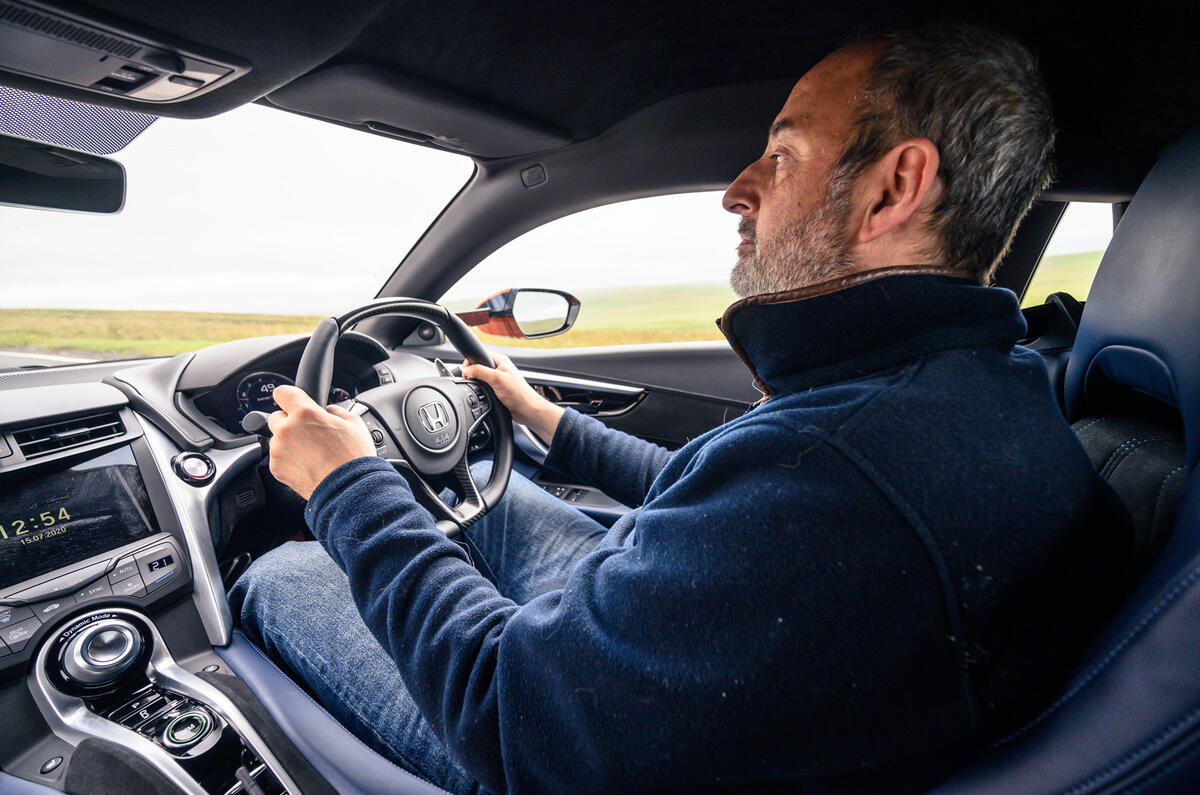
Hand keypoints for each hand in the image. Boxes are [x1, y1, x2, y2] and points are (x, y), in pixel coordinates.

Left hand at [267, 385, 377, 499]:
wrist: (349, 489)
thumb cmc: (353, 458)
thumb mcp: (354, 423)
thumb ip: (334, 411)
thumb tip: (328, 411)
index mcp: (305, 413)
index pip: (283, 392)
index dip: (290, 396)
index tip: (293, 401)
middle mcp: (286, 430)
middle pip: (277, 417)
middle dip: (290, 422)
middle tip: (309, 433)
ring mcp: (278, 450)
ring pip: (277, 439)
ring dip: (289, 442)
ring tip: (311, 453)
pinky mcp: (276, 468)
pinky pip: (278, 457)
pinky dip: (289, 459)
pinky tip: (308, 464)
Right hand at [461, 353, 562, 445]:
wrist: (526, 410)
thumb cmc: (518, 394)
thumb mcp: (496, 379)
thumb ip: (480, 372)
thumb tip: (467, 370)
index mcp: (501, 361)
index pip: (480, 354)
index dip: (471, 361)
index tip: (466, 371)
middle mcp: (500, 369)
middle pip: (479, 366)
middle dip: (473, 373)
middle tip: (471, 381)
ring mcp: (499, 380)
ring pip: (481, 378)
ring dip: (477, 383)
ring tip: (479, 389)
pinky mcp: (498, 390)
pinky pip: (484, 387)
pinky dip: (481, 390)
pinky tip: (483, 394)